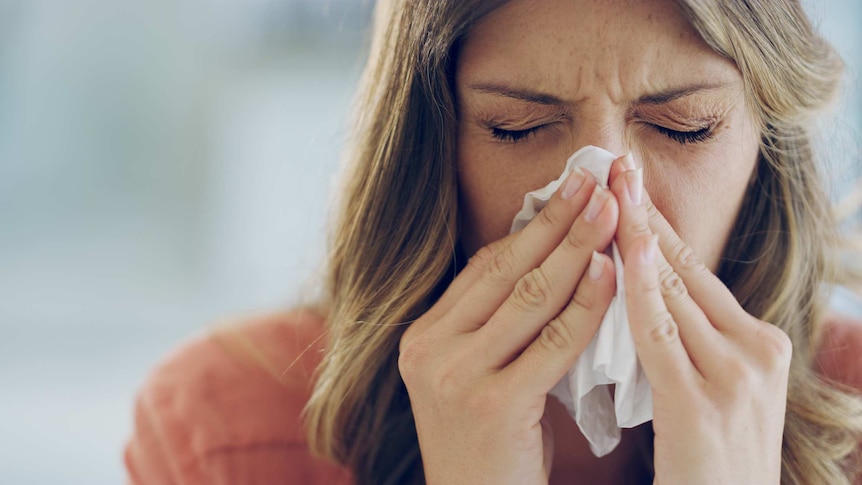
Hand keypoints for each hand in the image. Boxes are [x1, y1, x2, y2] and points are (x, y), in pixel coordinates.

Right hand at [399, 167, 617, 483]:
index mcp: (424, 336)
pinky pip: (551, 343)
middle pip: (507, 270)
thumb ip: (500, 325)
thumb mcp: (479, 376)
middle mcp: (429, 349)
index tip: (568, 189)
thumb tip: (550, 258)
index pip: (485, 267)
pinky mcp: (491, 404)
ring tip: (612, 211)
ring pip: (530, 298)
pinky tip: (613, 274)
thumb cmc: (491, 445)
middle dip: (557, 220)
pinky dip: (586, 306)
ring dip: (577, 249)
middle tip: (596, 179)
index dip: (530, 225)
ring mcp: (455, 376)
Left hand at [608, 157, 790, 484]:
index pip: (696, 271)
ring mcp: (735, 375)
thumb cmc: (707, 464)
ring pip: (673, 290)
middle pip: (686, 268)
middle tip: (615, 165)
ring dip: (635, 235)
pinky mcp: (702, 403)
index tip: (628, 185)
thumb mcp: (707, 390)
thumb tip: (638, 290)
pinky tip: (617, 252)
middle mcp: (756, 350)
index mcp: (757, 344)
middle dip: (645, 214)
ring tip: (609, 188)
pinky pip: (659, 333)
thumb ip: (683, 342)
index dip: (658, 225)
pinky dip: (637, 288)